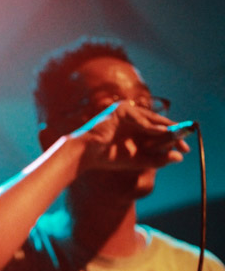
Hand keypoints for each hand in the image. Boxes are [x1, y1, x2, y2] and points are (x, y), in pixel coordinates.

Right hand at [73, 100, 189, 172]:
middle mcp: (132, 115)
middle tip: (185, 142)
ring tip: (177, 136)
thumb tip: (180, 157)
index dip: (173, 138)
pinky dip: (151, 126)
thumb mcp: (139, 159)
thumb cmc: (108, 157)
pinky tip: (163, 133)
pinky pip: (140, 119)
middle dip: (173, 133)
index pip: (158, 129)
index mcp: (135, 125)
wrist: (86, 155)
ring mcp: (126, 111)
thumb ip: (158, 159)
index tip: (185, 148)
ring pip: (151, 119)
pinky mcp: (120, 110)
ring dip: (165, 129)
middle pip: (158, 122)